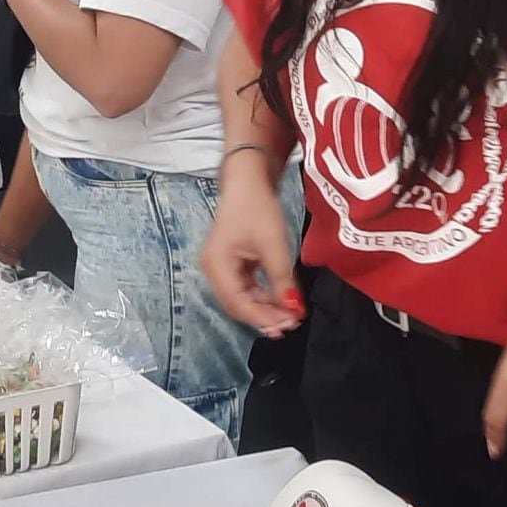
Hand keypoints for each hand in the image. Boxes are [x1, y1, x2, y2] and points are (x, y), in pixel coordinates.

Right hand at [200, 173, 302, 337]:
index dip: (263, 318)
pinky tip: (281, 300)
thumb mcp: (274, 244)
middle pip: (237, 304)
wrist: (248, 181)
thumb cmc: (257, 207)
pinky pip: (245, 288)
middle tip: (292, 324)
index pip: (237, 303)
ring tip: (290, 314)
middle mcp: (213, 270)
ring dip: (265, 308)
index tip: (288, 325)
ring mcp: (220, 268)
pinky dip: (262, 295)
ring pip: (242, 298)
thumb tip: (294, 309)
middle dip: (264, 316)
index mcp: (216, 265)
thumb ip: (282, 279)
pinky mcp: (230, 264)